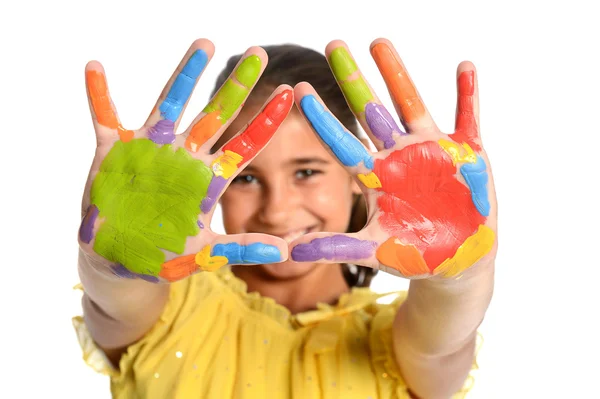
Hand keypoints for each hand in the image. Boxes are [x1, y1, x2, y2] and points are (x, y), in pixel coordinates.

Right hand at [78, 40, 292, 282]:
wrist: (120, 260)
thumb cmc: (164, 255)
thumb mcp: (205, 253)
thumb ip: (242, 248)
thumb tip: (284, 250)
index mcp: (208, 178)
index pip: (244, 144)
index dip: (266, 120)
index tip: (289, 93)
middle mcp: (184, 155)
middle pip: (216, 114)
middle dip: (237, 85)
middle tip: (258, 54)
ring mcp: (150, 149)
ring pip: (170, 103)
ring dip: (186, 74)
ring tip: (205, 44)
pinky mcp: (114, 152)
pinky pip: (106, 117)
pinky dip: (99, 95)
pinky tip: (96, 67)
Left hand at [291, 39, 496, 278]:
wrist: (457, 259)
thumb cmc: (413, 253)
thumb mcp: (372, 250)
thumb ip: (335, 248)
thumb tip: (290, 252)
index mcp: (374, 174)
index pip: (342, 141)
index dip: (321, 118)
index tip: (298, 89)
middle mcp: (398, 154)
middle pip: (370, 110)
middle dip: (352, 78)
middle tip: (332, 44)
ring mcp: (432, 149)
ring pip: (411, 103)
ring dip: (396, 74)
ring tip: (378, 42)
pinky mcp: (467, 152)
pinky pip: (467, 117)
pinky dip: (468, 94)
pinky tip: (464, 65)